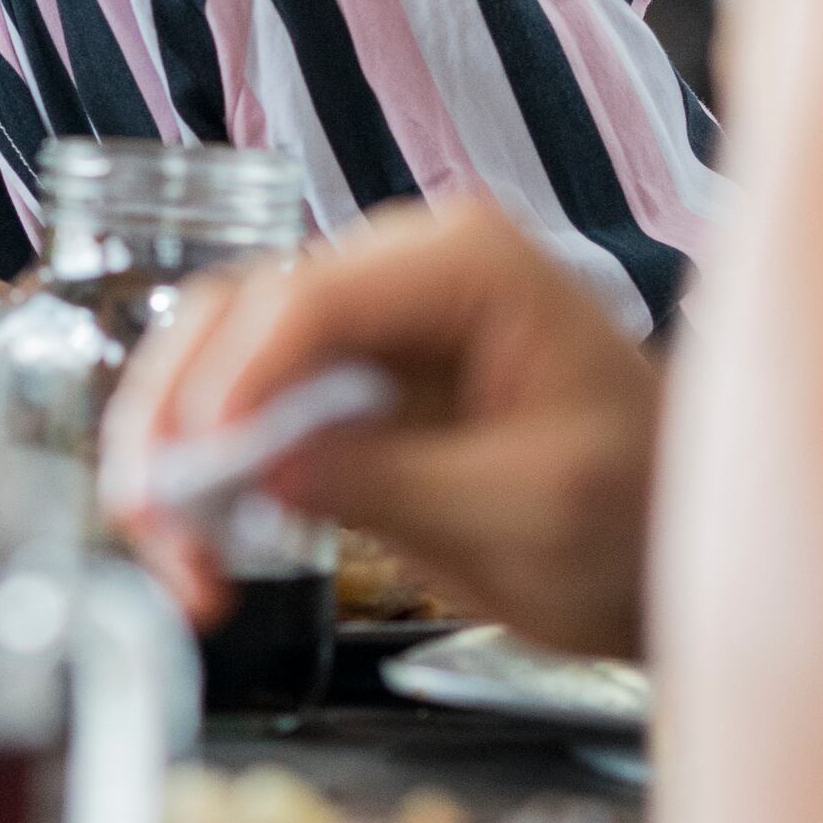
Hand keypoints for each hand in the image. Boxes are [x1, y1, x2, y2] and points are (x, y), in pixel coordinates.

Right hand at [100, 195, 657, 660]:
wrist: (672, 543)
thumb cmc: (641, 514)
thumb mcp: (537, 509)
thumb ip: (399, 480)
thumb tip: (267, 471)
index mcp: (465, 266)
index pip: (316, 297)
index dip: (237, 375)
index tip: (193, 460)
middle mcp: (394, 271)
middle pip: (235, 313)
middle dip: (176, 415)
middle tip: (150, 518)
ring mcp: (357, 325)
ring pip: (208, 358)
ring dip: (170, 453)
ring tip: (173, 556)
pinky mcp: (332, 387)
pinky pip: (234, 412)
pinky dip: (201, 479)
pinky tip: (202, 550)